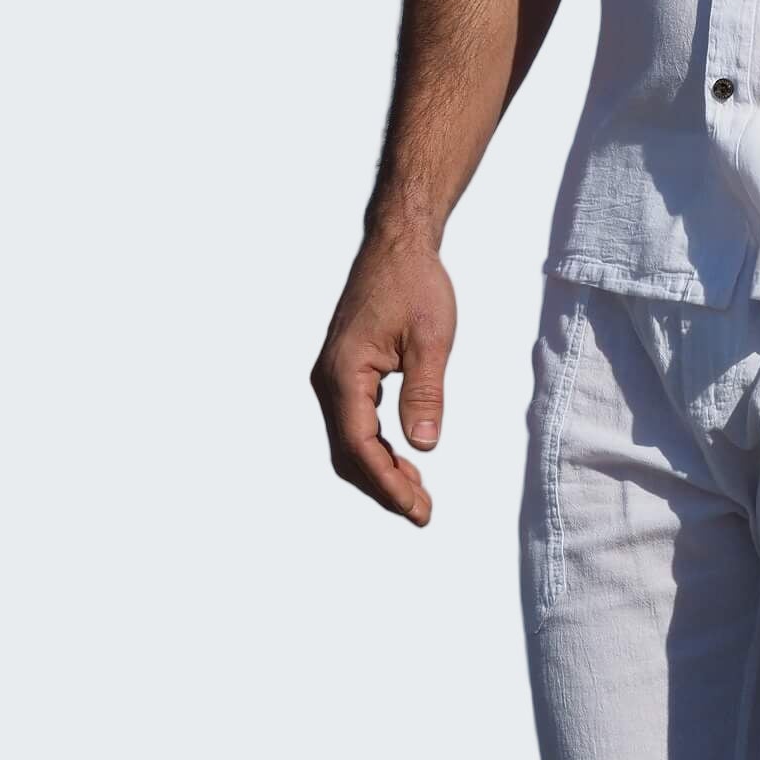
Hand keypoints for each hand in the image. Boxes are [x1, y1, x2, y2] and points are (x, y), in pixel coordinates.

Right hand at [310, 227, 456, 525]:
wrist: (397, 246)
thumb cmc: (414, 284)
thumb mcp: (431, 339)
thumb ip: (425, 391)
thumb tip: (424, 444)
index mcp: (344, 374)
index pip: (359, 446)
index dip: (387, 484)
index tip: (417, 509)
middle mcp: (329, 380)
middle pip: (348, 453)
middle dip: (383, 487)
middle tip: (422, 512)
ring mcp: (332, 378)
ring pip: (349, 442)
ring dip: (379, 471)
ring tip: (416, 494)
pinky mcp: (343, 373)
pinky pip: (353, 423)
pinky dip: (376, 449)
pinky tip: (404, 460)